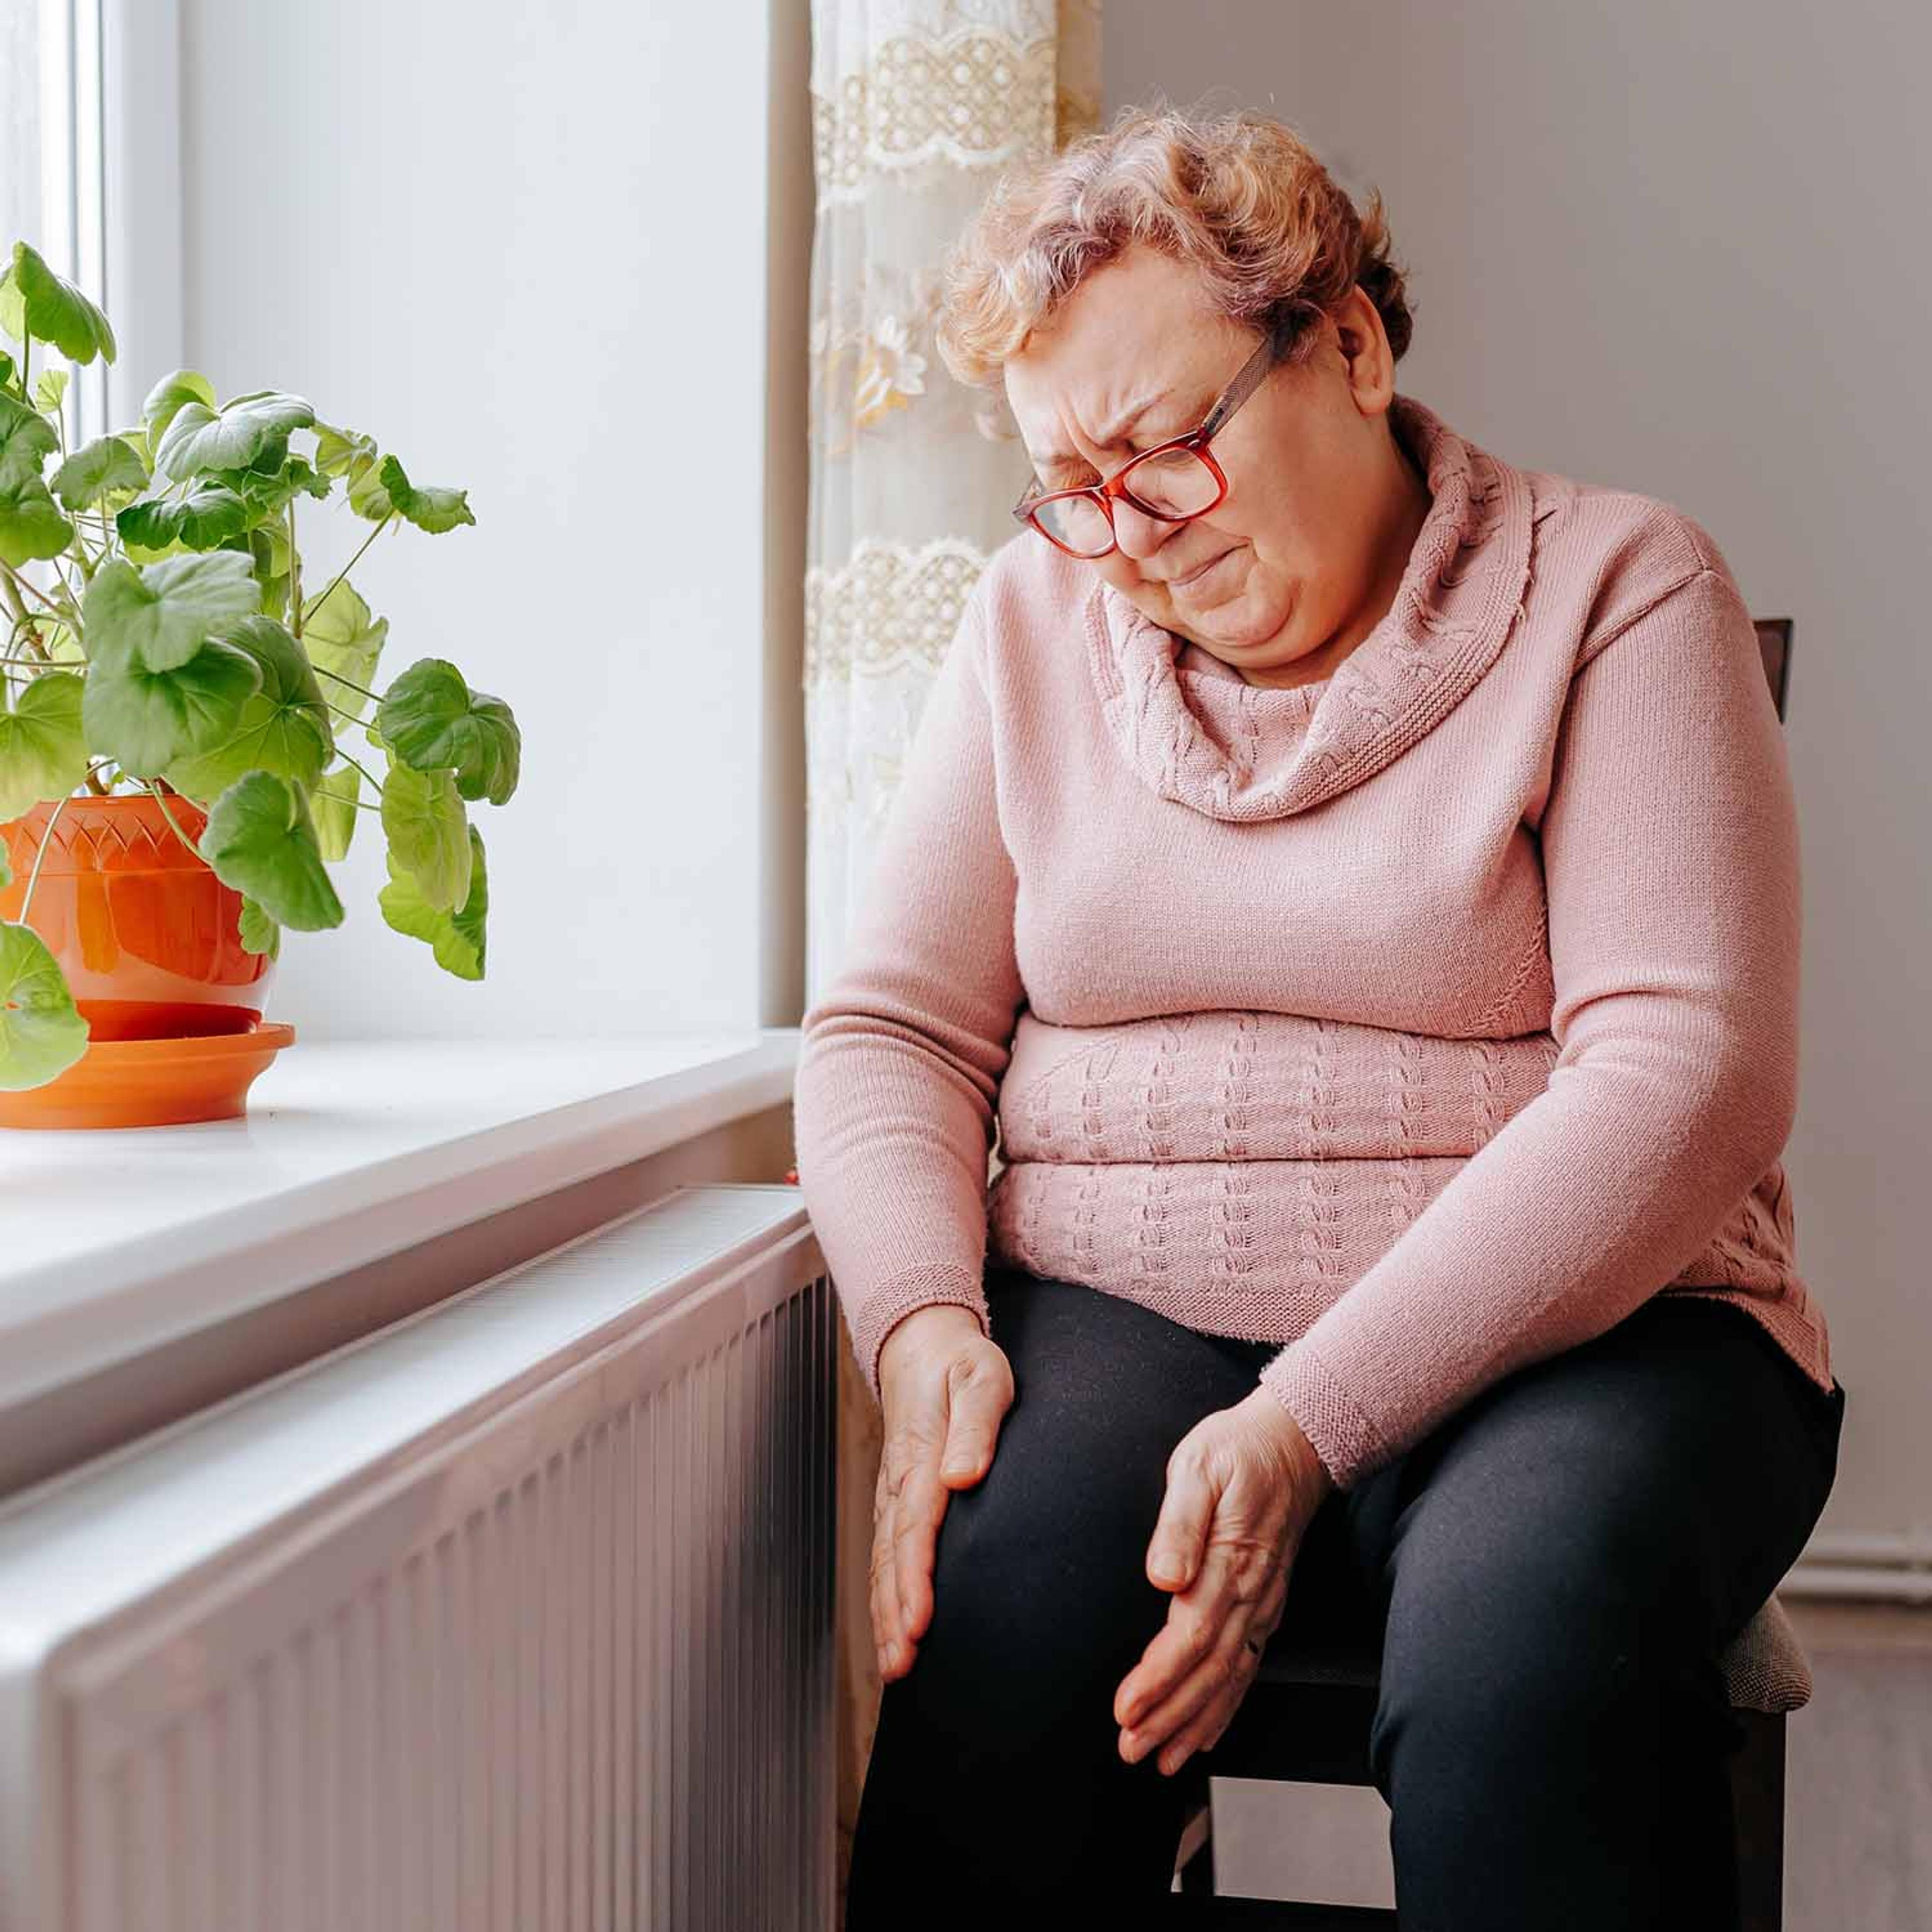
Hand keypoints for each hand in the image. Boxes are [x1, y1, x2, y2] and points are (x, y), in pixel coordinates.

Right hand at [870, 1304, 1015, 1682]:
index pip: (916, 1527)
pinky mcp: (895, 1501)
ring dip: (884, 1614)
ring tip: (893, 1666)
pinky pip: (884, 1555)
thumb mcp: (982, 1379)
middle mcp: (898, 1482)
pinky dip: (883, 1596)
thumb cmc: (961, 1365)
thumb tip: (962, 1476)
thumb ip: (976, 1426)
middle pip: (891, 1558)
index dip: (915, 1578)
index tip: (920, 1622)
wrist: (923, 1346)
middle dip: (893, 1614)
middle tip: (902, 1664)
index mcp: (920, 1455)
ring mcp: (891, 1494)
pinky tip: (891, 1631)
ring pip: (883, 1563)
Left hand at [1113, 1386, 1333, 1776]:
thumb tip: (1163, 1574)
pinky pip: (1246, 1668)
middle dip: (1170, 1716)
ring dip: (1194, 1723)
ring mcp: (1263, 1604)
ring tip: (1159, 1757)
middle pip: (1210, 1670)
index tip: (1127, 1708)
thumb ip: (1180, 1522)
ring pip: (1230, 1679)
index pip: (1192, 1635)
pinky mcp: (1265, 1607)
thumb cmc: (1237, 1451)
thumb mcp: (1198, 1467)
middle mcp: (1252, 1593)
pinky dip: (1225, 1708)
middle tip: (1131, 1749)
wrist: (1292, 1444)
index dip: (1159, 1679)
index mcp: (1231, 1561)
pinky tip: (1204, 1733)